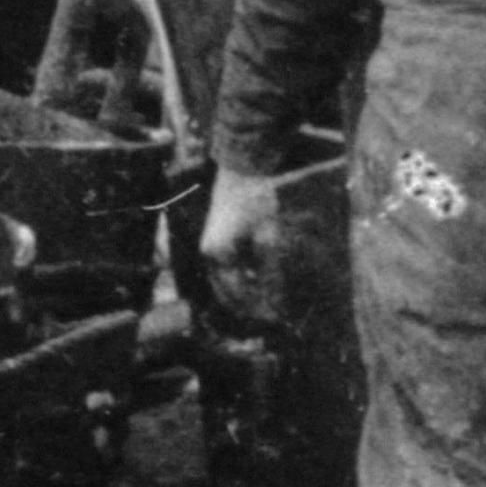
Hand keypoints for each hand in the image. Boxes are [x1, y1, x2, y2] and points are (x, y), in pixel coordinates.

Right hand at [196, 162, 287, 308]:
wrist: (242, 169)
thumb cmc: (256, 201)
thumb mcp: (268, 237)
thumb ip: (270, 272)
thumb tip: (275, 300)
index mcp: (219, 257)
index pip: (239, 295)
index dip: (258, 309)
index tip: (277, 317)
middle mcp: (208, 256)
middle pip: (226, 295)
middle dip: (248, 308)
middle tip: (272, 315)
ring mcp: (208, 249)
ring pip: (224, 285)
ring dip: (244, 295)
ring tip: (268, 300)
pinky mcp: (213, 242)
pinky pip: (225, 272)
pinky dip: (240, 281)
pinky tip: (258, 281)